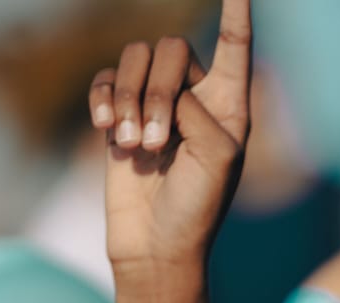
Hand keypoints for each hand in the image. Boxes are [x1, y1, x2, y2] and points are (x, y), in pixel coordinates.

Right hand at [91, 0, 251, 276]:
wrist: (158, 243)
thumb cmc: (198, 206)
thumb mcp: (216, 157)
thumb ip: (197, 110)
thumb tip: (165, 88)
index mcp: (231, 105)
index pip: (235, 47)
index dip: (236, 14)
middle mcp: (196, 97)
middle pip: (169, 48)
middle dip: (155, 90)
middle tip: (154, 141)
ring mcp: (156, 103)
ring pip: (133, 58)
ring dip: (128, 98)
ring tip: (133, 145)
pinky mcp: (121, 113)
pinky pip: (105, 78)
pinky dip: (103, 100)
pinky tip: (107, 129)